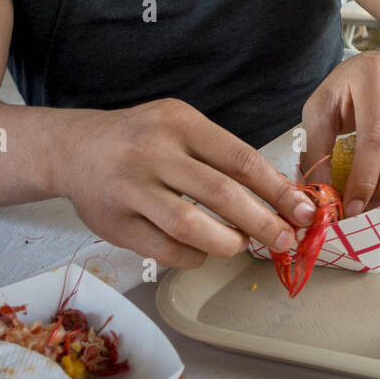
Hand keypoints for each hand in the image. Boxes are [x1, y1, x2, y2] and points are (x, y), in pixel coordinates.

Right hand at [56, 98, 315, 268]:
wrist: (75, 148)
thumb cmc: (144, 139)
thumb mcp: (183, 128)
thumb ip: (225, 158)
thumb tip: (282, 199)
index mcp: (180, 122)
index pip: (241, 159)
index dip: (278, 189)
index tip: (305, 211)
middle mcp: (153, 151)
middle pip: (221, 194)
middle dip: (263, 222)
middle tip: (286, 240)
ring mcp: (130, 188)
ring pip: (190, 226)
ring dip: (228, 242)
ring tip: (243, 245)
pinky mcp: (112, 222)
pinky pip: (164, 250)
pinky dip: (194, 256)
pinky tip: (204, 251)